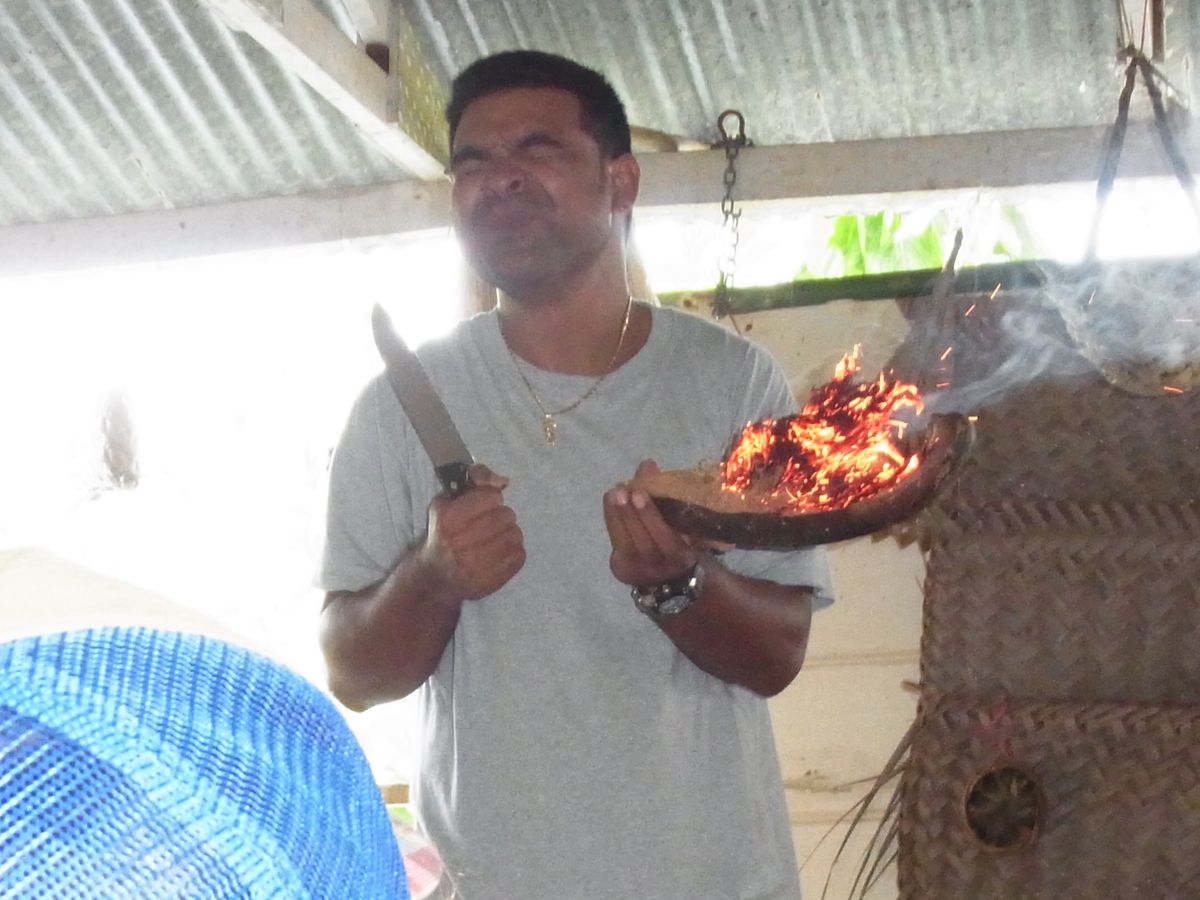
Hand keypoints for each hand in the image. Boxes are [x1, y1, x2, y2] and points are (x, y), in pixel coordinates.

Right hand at [420, 464, 524, 599]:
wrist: (436, 577)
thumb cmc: (443, 534)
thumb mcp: (447, 503)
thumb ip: (475, 483)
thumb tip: (502, 480)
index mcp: (449, 518)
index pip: (491, 496)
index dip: (491, 499)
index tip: (485, 505)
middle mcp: (461, 540)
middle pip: (506, 515)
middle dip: (501, 516)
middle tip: (492, 523)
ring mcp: (476, 563)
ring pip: (515, 535)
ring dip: (509, 534)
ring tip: (496, 538)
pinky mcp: (491, 579)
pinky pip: (519, 555)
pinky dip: (514, 552)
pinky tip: (500, 553)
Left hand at [604, 459, 701, 587]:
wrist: (669, 577)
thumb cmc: (680, 538)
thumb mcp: (683, 521)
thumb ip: (666, 494)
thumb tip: (647, 464)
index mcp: (685, 554)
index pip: (668, 539)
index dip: (651, 516)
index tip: (640, 492)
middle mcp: (664, 566)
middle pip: (646, 542)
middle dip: (632, 514)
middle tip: (623, 490)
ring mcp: (641, 570)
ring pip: (627, 544)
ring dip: (618, 515)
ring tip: (614, 492)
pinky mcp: (623, 569)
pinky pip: (616, 543)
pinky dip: (611, 520)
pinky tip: (609, 500)